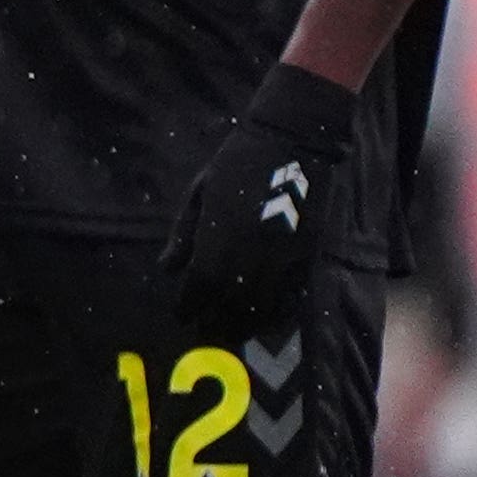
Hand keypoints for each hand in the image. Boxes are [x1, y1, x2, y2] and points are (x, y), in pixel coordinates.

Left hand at [162, 62, 357, 332]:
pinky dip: (276, 311)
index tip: (182, 316)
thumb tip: (167, 269)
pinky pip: (291, 294)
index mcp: (218, 238)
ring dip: (245, 324)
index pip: (199, 288)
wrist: (295, 140)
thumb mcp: (200, 193)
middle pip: (229, 306)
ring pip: (262, 307)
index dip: (188, 307)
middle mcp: (249, 254)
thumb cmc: (238, 162)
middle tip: (205, 336)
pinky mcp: (309, 253)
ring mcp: (282, 256)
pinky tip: (265, 317)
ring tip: (232, 334)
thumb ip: (184, 234)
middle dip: (215, 325)